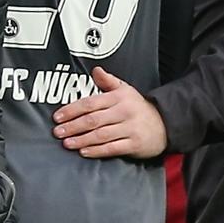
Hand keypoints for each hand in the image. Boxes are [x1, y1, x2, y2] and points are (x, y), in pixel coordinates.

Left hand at [52, 67, 167, 159]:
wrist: (166, 123)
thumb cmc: (139, 107)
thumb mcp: (125, 90)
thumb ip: (108, 81)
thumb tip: (95, 70)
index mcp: (118, 98)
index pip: (90, 103)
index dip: (72, 110)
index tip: (58, 117)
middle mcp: (123, 112)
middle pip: (93, 119)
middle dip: (73, 126)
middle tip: (58, 132)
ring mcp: (129, 128)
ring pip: (101, 134)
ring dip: (82, 140)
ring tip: (67, 143)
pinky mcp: (134, 144)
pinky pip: (112, 148)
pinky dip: (97, 150)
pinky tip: (84, 151)